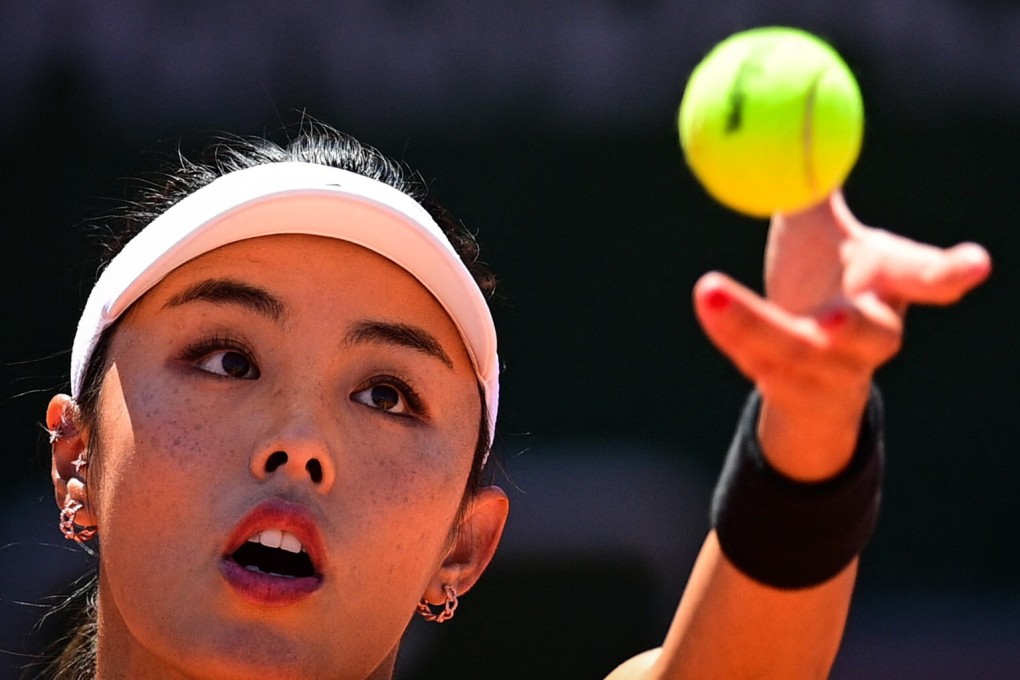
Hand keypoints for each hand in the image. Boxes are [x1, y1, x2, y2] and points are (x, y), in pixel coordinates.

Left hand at [692, 191, 990, 480]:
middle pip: (869, 334)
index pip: (925, 280)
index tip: (974, 264)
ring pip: (793, 350)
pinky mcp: (784, 386)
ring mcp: (824, 369)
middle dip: (852, 327)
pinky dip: (725, 325)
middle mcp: (866, 335)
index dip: (949, 273)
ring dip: (752, 323)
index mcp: (885, 287)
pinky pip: (750, 354)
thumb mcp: (817, 232)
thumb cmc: (820, 282)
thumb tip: (802, 112)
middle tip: (830, 317)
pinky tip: (706, 297)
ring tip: (712, 291)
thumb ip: (811, 179)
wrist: (804, 367)